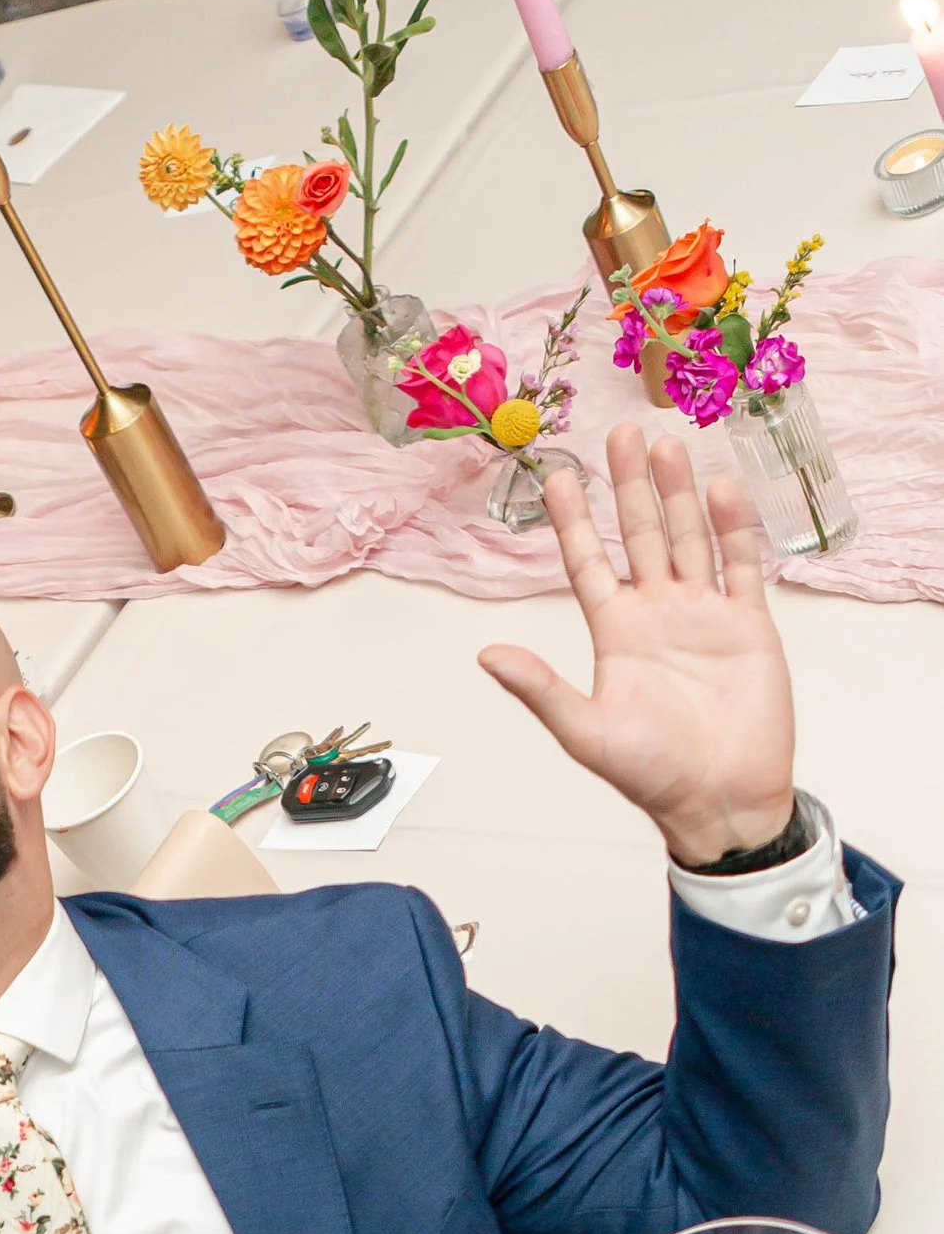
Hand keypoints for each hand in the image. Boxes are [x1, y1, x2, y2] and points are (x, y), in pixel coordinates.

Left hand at [480, 419, 797, 864]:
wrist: (721, 801)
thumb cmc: (652, 775)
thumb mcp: (585, 731)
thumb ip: (540, 688)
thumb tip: (485, 654)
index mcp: (615, 633)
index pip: (588, 563)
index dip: (574, 521)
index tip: (559, 475)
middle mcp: (657, 614)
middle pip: (639, 535)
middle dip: (629, 487)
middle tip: (619, 432)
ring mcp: (704, 615)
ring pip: (688, 539)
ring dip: (677, 494)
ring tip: (665, 444)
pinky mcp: (749, 625)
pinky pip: (740, 565)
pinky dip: (733, 529)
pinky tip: (721, 488)